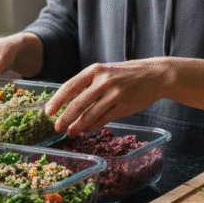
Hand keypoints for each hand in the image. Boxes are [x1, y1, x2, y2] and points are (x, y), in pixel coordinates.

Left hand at [46, 57, 203, 135]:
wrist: (155, 75)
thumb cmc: (125, 74)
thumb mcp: (105, 72)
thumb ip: (88, 86)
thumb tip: (68, 105)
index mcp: (96, 70)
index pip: (70, 86)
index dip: (57, 101)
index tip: (48, 112)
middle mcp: (104, 81)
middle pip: (78, 103)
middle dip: (65, 118)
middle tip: (56, 128)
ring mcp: (115, 94)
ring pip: (91, 114)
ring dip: (78, 125)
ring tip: (70, 132)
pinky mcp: (125, 106)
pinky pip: (105, 119)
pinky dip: (94, 126)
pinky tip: (87, 130)